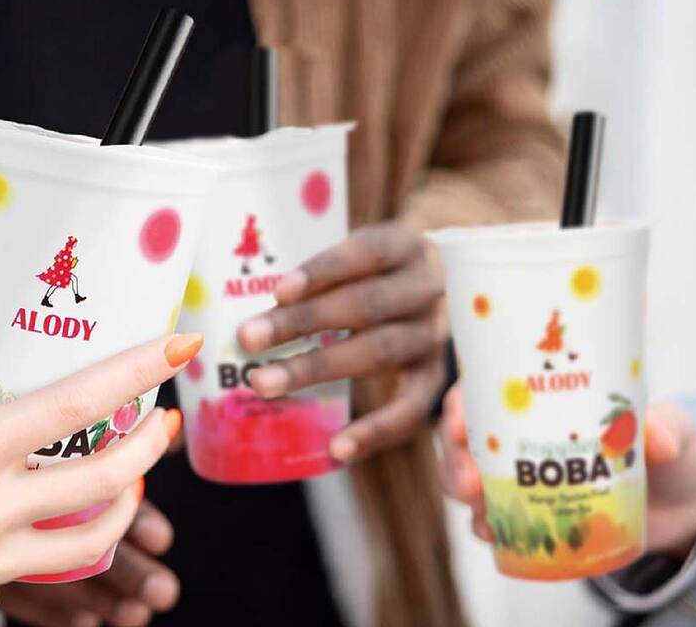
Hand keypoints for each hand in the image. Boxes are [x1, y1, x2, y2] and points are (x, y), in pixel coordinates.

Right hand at [0, 333, 198, 626]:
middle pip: (106, 480)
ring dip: (124, 504)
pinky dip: (49, 543)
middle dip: (152, 446)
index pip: (74, 407)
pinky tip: (38, 521)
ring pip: (90, 541)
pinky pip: (33, 573)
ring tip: (128, 478)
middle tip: (162, 421)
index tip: (176, 344)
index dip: (134, 372)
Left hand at [236, 222, 446, 461]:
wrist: (449, 290)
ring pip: (377, 352)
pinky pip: (410, 409)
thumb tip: (246, 310)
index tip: (278, 291)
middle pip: (364, 305)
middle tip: (247, 338)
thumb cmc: (376, 273)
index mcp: (405, 246)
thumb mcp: (360, 258)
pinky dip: (373, 431)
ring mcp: (435, 334)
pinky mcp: (437, 377)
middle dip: (302, 323)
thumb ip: (320, 277)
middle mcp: (428, 288)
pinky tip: (336, 448)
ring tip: (263, 383)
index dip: (323, 271)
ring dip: (315, 369)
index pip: (366, 253)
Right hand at [439, 389, 695, 557]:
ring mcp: (520, 477)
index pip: (485, 390)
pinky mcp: (530, 515)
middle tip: (470, 480)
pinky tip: (494, 535)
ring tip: (480, 509)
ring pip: (468, 479)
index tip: (460, 421)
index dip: (462, 403)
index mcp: (542, 400)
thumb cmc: (669, 450)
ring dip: (463, 492)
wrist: (684, 506)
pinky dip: (486, 527)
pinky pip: (493, 520)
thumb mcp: (673, 430)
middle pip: (464, 439)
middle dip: (455, 458)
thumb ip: (667, 429)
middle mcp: (519, 435)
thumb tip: (658, 439)